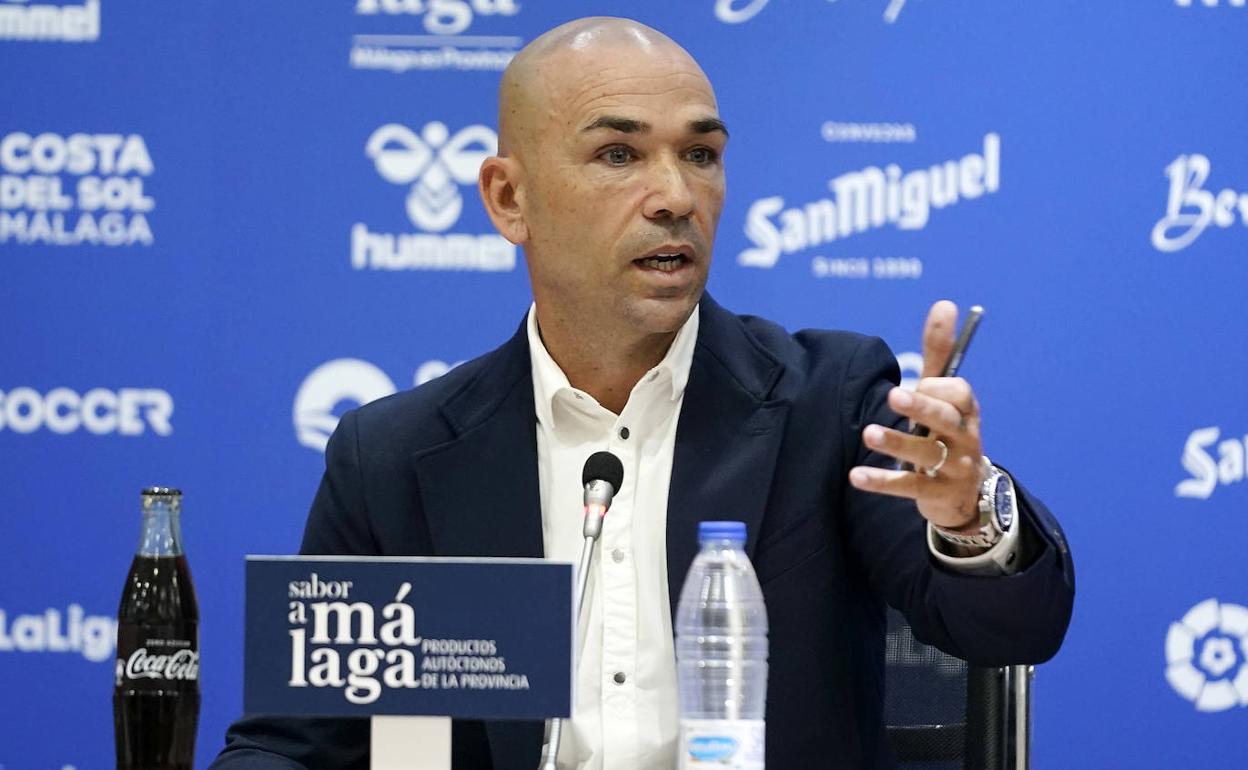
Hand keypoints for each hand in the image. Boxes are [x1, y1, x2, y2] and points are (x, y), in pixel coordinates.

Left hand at [848, 300, 984, 530]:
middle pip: (944, 419)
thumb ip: (940, 353)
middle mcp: (964, 437)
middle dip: (920, 407)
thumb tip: (945, 304)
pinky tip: (855, 475)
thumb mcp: (945, 395)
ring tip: (868, 434)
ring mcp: (953, 467)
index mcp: (966, 410)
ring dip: (896, 442)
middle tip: (893, 395)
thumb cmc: (947, 431)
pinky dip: (882, 482)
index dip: (936, 387)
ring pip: (924, 453)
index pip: (957, 393)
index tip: (919, 383)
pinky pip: (907, 487)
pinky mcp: (935, 494)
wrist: (966, 494)